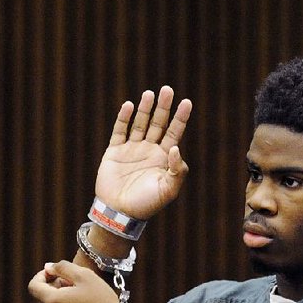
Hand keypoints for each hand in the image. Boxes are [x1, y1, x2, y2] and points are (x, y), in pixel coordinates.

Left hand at [28, 261, 120, 302]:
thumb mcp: (85, 275)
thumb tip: (48, 266)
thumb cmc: (101, 299)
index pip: (33, 285)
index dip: (41, 275)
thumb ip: (63, 267)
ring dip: (60, 302)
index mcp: (52, 301)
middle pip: (42, 298)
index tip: (54, 272)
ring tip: (81, 299)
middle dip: (53, 288)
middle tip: (74, 284)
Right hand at [95, 86, 191, 219]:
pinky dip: (124, 119)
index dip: (180, 117)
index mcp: (164, 157)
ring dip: (145, 109)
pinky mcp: (115, 152)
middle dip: (163, 107)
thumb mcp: (169, 189)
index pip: (175, 132)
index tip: (187, 102)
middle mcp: (149, 150)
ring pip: (140, 124)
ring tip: (150, 93)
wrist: (120, 213)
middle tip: (168, 89)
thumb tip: (176, 148)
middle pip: (159, 123)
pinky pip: (120, 131)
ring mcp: (132, 149)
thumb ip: (177, 169)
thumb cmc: (148, 203)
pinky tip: (129, 106)